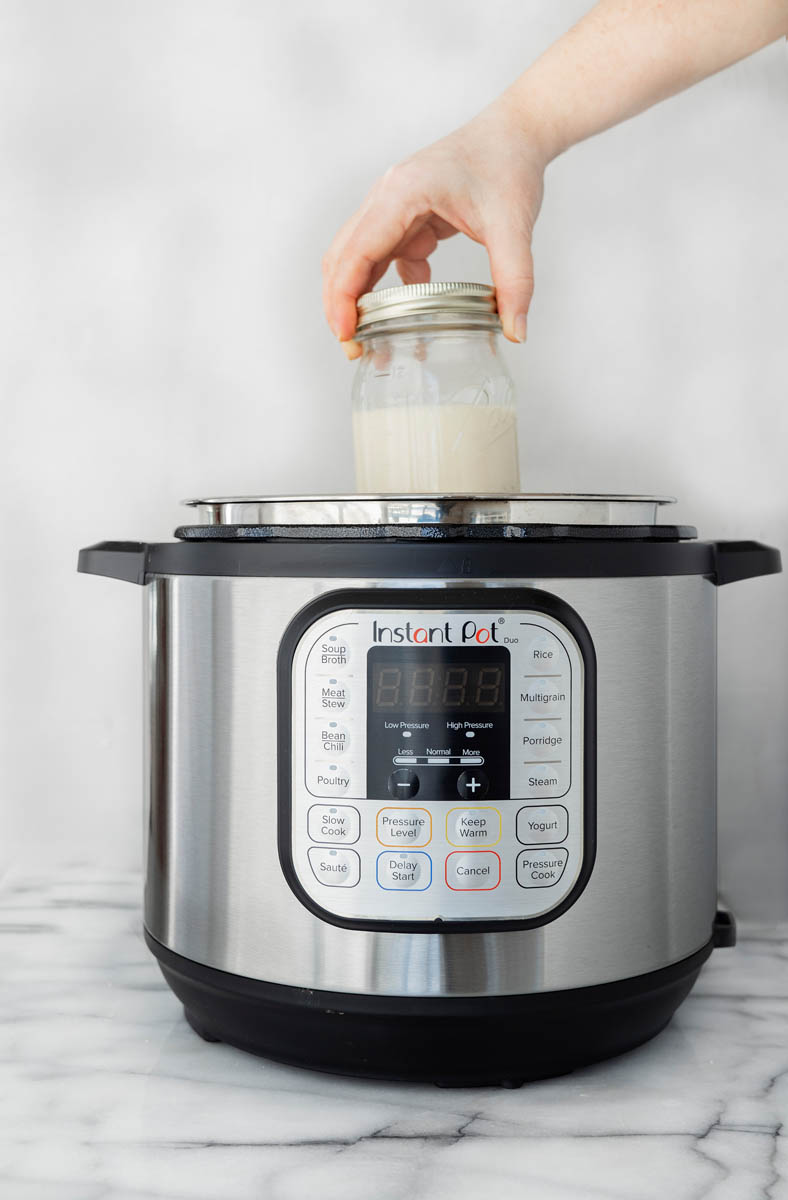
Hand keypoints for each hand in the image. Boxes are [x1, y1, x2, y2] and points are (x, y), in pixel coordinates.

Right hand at [322, 98, 551, 354]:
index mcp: (403, 192)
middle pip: (343, 256)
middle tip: (353, 347)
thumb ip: (515, 281)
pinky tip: (407, 309)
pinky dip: (387, 286)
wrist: (516, 133)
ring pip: (357, 258)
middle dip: (341, 304)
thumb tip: (517, 331)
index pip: (356, 251)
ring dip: (358, 297)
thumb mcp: (514, 227)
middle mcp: (387, 196)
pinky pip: (383, 256)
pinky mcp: (404, 216)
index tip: (346, 332)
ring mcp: (391, 206)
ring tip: (368, 338)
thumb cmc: (508, 164)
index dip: (344, 296)